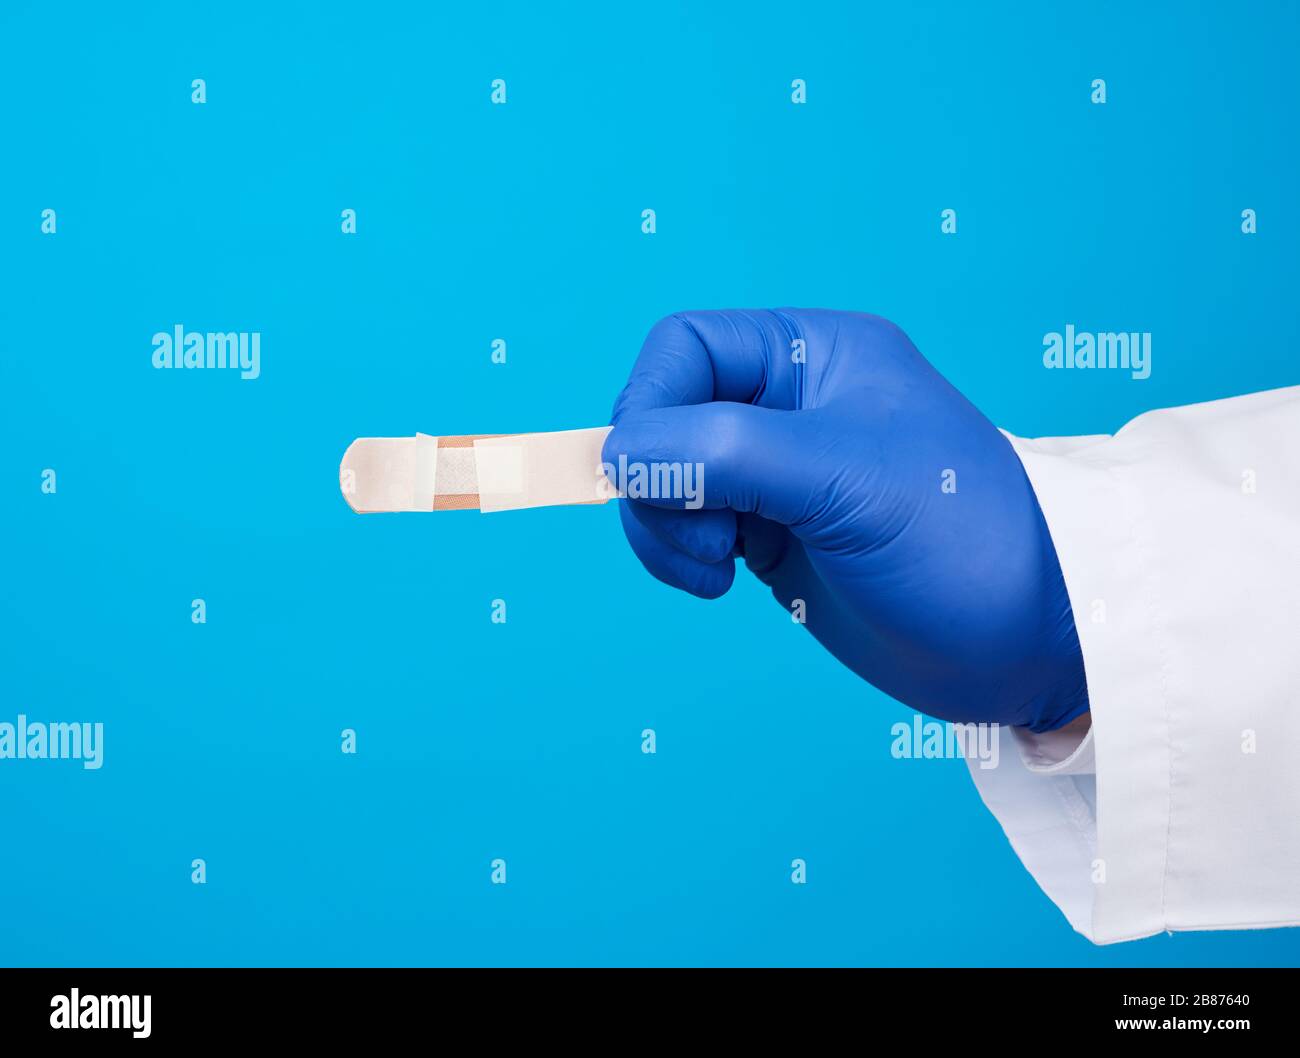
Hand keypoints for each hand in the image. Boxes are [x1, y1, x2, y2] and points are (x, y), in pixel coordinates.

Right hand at [603, 309, 1088, 730]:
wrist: (1025, 640)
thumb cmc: (960, 537)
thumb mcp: (843, 477)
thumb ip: (723, 452)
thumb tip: (617, 452)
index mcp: (814, 355)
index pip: (685, 347)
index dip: (650, 405)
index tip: (647, 476)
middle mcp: (788, 405)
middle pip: (661, 414)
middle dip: (658, 479)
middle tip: (703, 541)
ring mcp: (775, 473)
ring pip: (664, 476)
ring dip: (661, 525)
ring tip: (712, 571)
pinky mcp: (769, 535)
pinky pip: (686, 527)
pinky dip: (678, 555)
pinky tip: (720, 582)